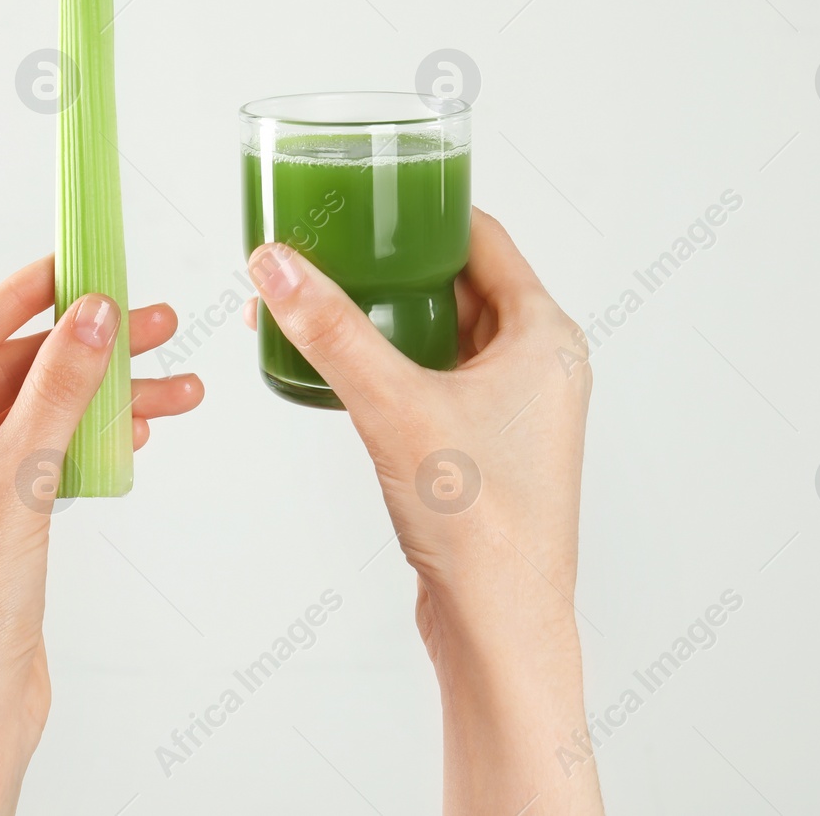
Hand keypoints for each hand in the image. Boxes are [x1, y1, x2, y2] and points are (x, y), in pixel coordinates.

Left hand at [0, 256, 202, 814]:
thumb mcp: (15, 485)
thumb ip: (57, 390)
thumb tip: (94, 315)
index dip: (28, 295)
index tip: (78, 260)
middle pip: (9, 373)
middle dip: (87, 353)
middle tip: (153, 321)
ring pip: (35, 411)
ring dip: (104, 397)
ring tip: (176, 383)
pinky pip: (41, 449)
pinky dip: (90, 436)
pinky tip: (141, 423)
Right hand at [245, 208, 603, 814]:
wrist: (499, 625)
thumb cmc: (482, 521)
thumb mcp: (395, 405)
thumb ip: (332, 331)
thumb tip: (275, 265)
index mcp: (544, 335)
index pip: (482, 238)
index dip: (424, 211)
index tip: (369, 195)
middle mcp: (538, 365)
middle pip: (459, 284)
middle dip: (389, 267)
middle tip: (329, 249)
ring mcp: (514, 410)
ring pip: (442, 336)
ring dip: (386, 319)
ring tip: (322, 304)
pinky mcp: (484, 449)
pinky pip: (435, 382)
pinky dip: (393, 366)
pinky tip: (344, 369)